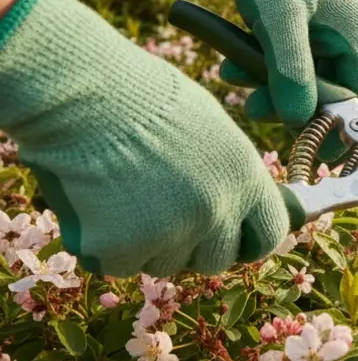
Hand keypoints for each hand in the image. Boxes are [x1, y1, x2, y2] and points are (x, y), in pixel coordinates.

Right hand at [0, 0, 289, 276]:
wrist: (84, 94)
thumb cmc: (144, 99)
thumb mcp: (212, 130)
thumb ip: (230, 177)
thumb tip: (242, 211)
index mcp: (245, 178)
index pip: (269, 235)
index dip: (248, 240)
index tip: (232, 240)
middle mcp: (217, 211)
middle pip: (217, 260)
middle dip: (195, 247)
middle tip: (164, 218)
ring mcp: (171, 234)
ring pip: (165, 264)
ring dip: (148, 245)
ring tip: (123, 196)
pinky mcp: (122, 250)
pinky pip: (119, 266)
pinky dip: (105, 246)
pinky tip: (95, 206)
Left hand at [170, 0, 357, 130]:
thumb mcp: (277, 15)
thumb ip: (289, 68)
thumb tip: (297, 118)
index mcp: (355, 28)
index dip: (336, 121)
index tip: (304, 142)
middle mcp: (346, 26)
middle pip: (330, 84)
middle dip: (292, 102)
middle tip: (253, 111)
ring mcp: (323, 18)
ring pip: (304, 69)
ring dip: (271, 83)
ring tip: (233, 83)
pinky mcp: (300, 11)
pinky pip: (288, 50)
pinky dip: (262, 61)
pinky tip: (231, 63)